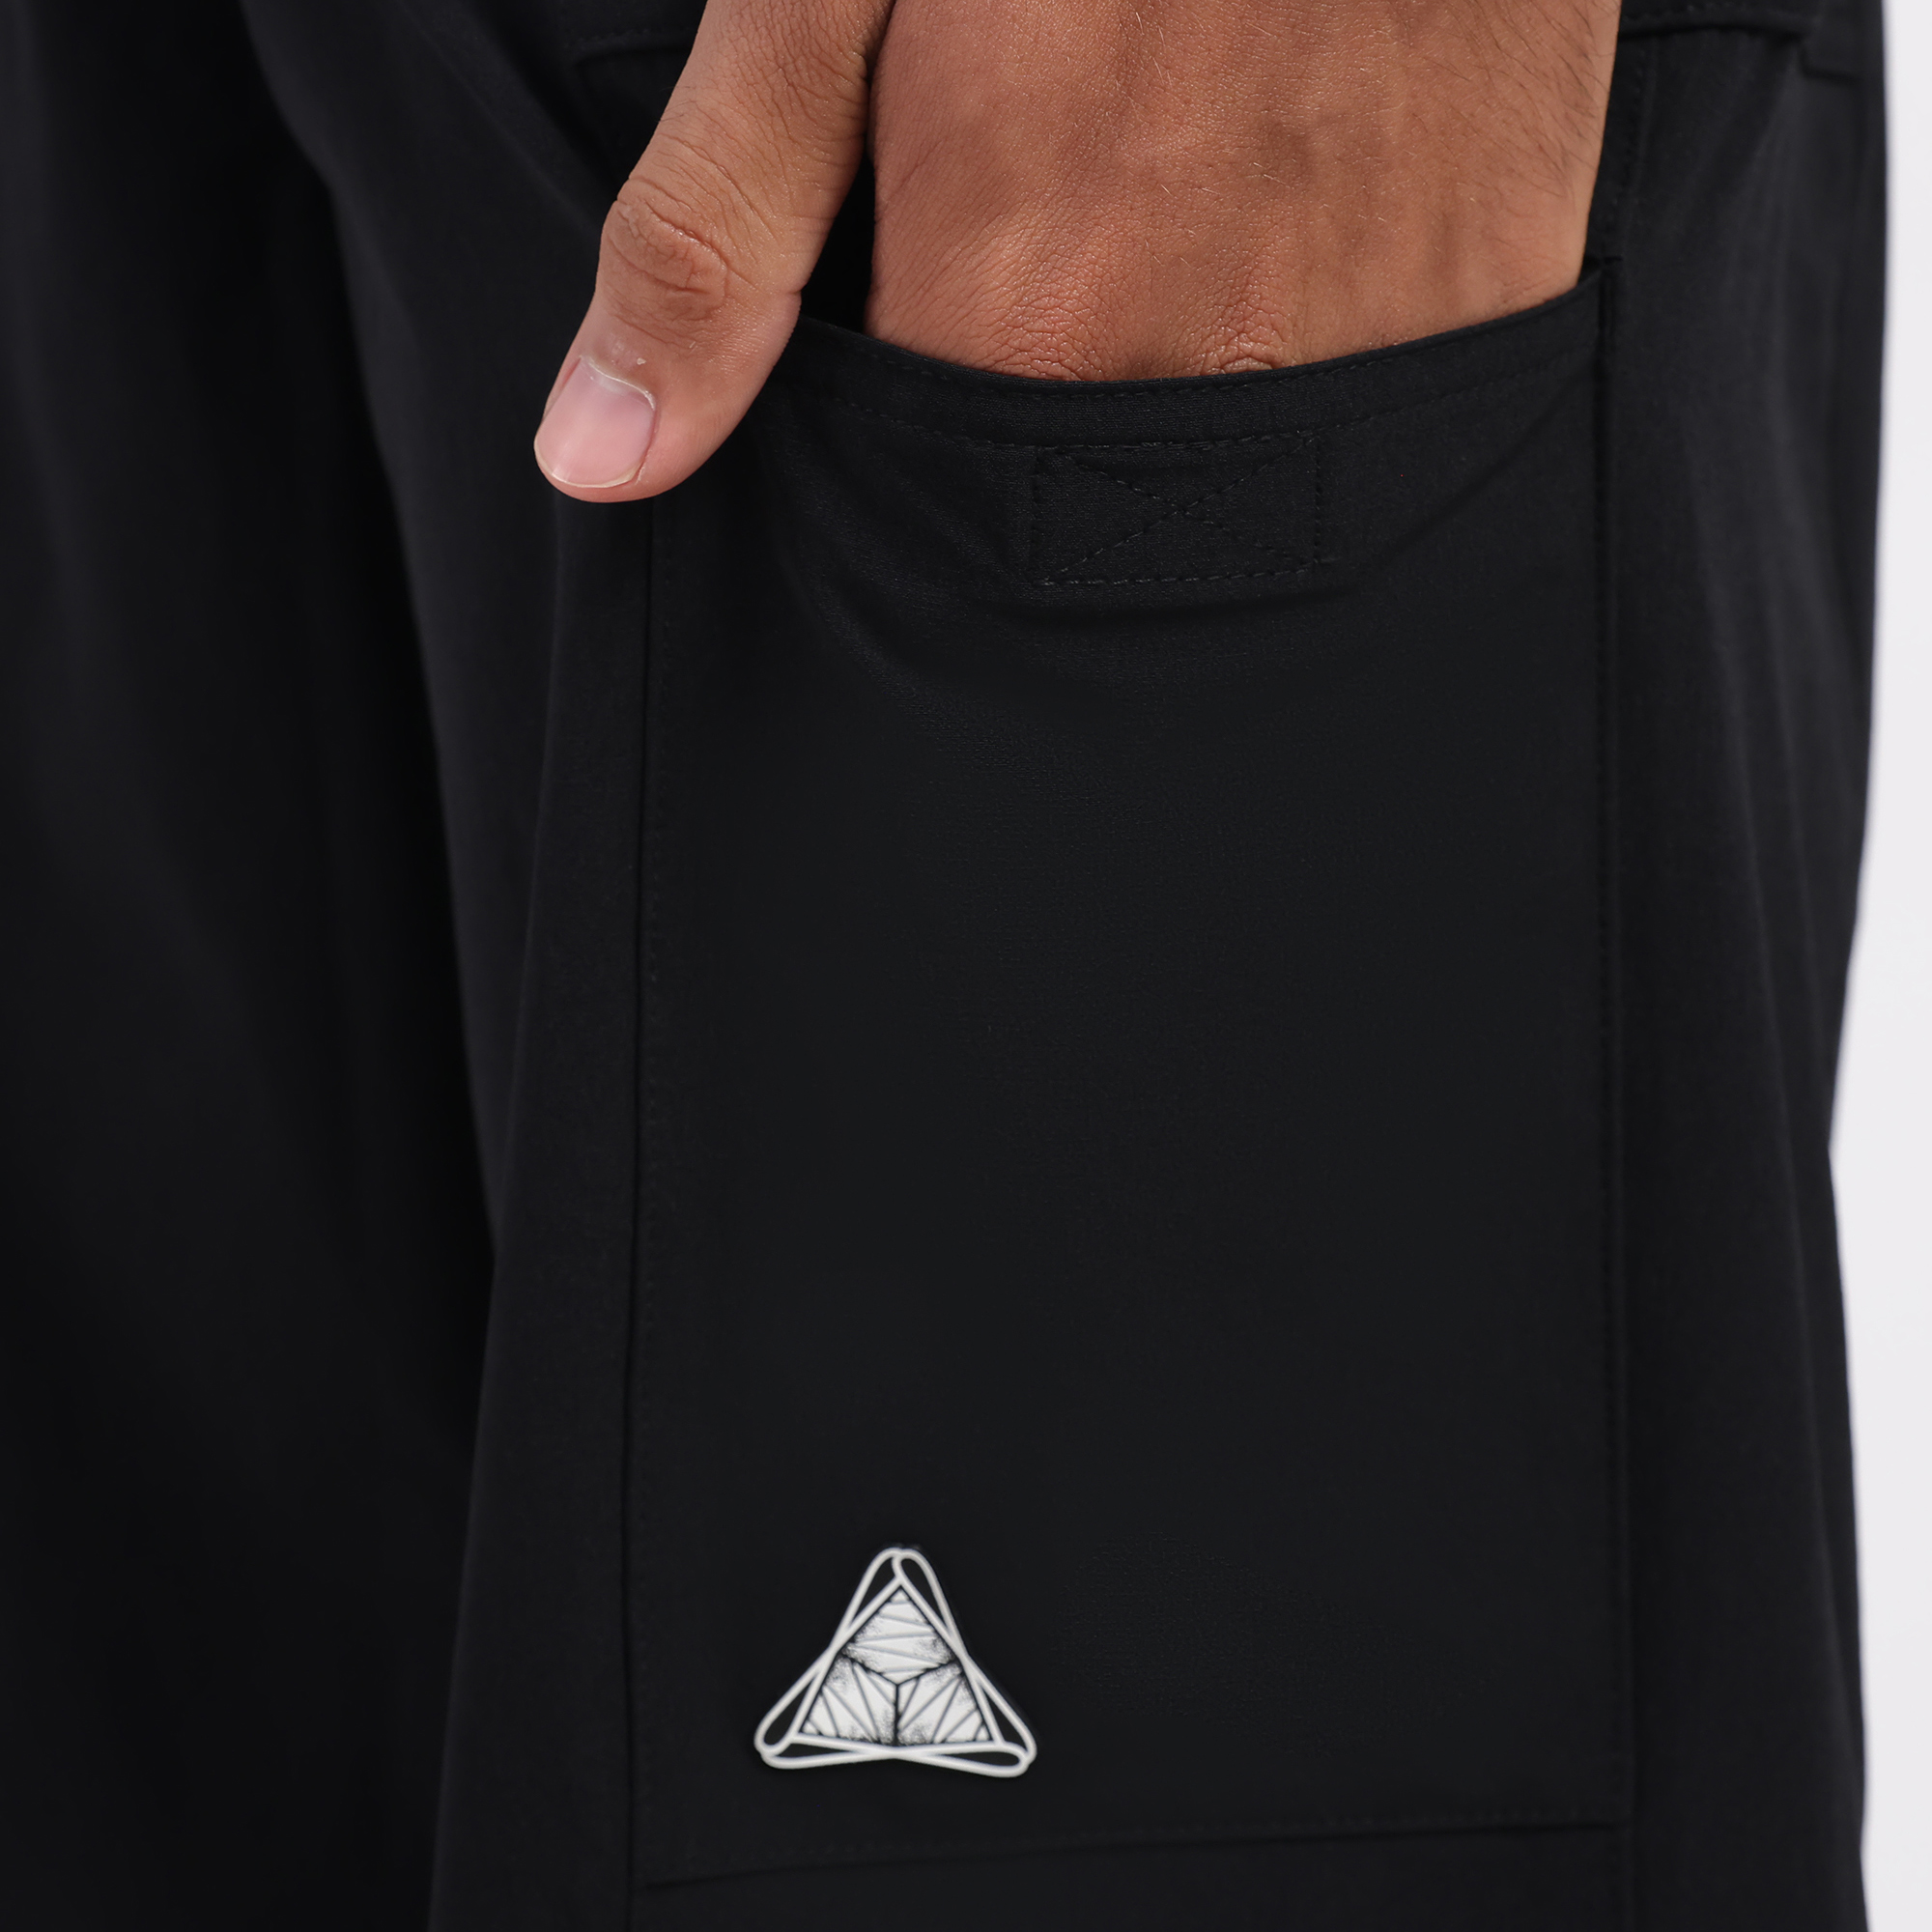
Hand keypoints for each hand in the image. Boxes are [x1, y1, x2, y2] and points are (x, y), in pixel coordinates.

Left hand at [533, 0, 1619, 501]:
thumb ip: (714, 242)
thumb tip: (601, 459)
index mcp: (1019, 319)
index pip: (926, 524)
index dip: (910, 464)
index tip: (932, 358)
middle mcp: (1192, 378)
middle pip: (1081, 527)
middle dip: (1054, 438)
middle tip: (1079, 269)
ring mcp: (1361, 353)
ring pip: (1231, 487)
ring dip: (1193, 396)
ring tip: (1185, 249)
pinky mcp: (1489, 293)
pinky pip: (1379, 419)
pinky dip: (1330, 363)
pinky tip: (1299, 252)